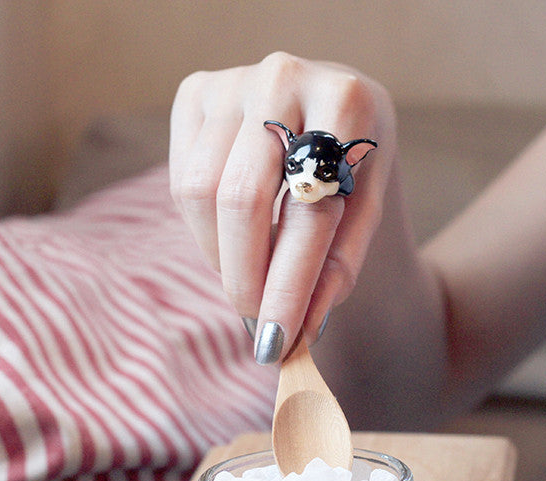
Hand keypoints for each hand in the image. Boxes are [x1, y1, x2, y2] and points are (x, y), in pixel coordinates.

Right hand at [169, 52, 396, 363]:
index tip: (277, 340)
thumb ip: (338, 265)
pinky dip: (202, 223)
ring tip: (248, 274)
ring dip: (219, 254)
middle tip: (255, 321)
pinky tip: (231, 233)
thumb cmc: (353, 166)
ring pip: (199, 191)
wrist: (333, 110)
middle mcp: (285, 76)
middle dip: (243, 277)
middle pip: (240, 199)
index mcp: (346, 100)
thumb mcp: (365, 211)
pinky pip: (180, 177)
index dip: (289, 285)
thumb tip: (299, 329)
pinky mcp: (196, 91)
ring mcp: (234, 79)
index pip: (308, 210)